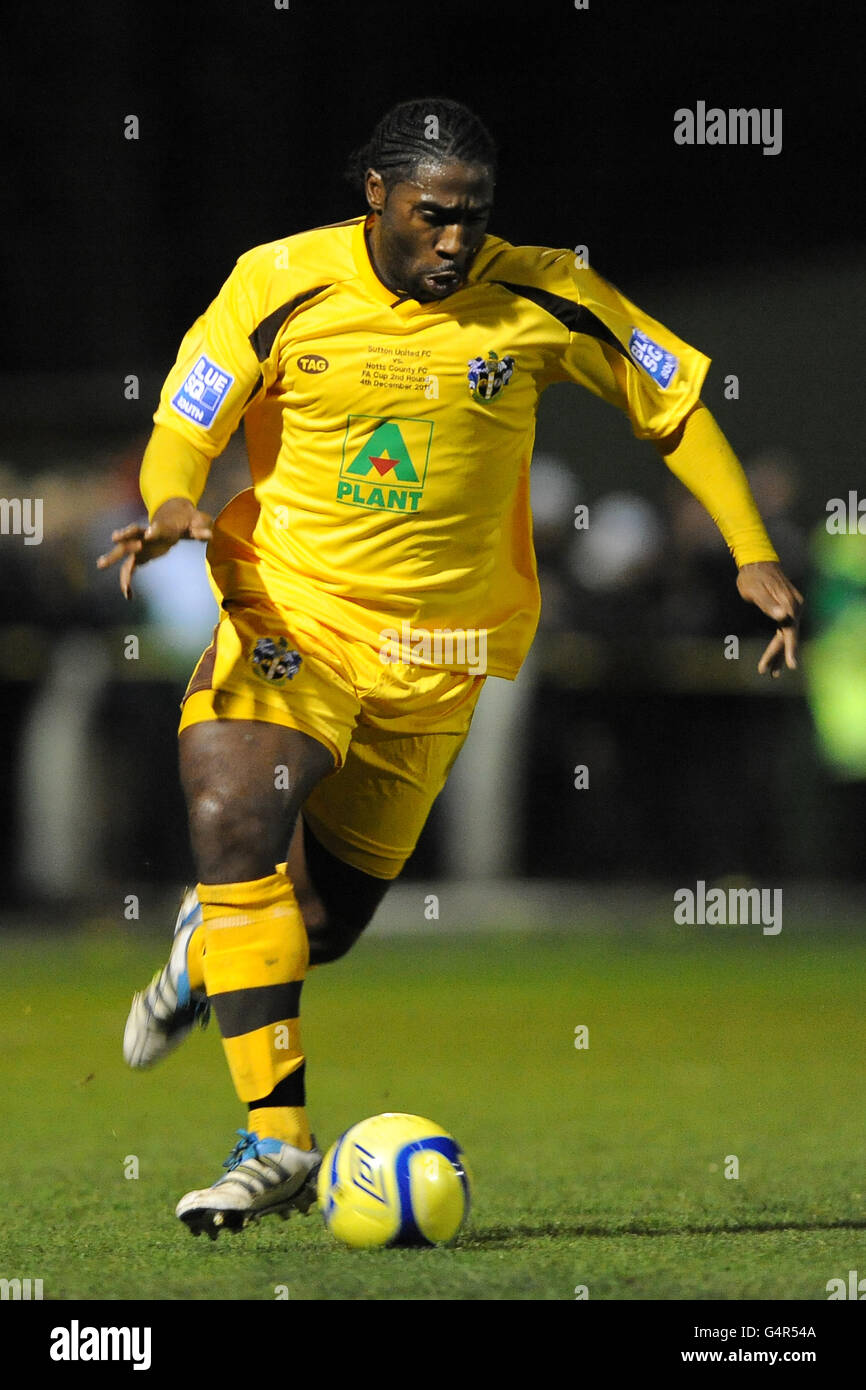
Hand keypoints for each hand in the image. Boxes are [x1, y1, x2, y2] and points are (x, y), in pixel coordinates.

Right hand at [97, 497, 212, 598]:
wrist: (174, 515)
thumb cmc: (188, 520)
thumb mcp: (198, 522)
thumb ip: (202, 529)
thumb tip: (209, 535)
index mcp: (163, 526)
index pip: (158, 528)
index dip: (155, 530)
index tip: (150, 533)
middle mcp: (148, 534)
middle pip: (133, 535)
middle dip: (125, 536)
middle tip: (114, 537)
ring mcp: (141, 544)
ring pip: (124, 551)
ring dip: (113, 557)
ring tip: (99, 564)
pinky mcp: (140, 555)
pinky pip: (129, 568)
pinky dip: (127, 580)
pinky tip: (128, 596)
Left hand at [736, 561, 802, 677]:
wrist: (758, 561)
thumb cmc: (752, 577)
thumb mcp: (755, 590)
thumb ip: (768, 604)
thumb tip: (783, 616)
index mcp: (789, 605)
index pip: (790, 632)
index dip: (789, 650)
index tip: (791, 666)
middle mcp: (795, 607)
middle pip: (788, 636)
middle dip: (779, 656)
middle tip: (769, 674)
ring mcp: (793, 607)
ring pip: (788, 634)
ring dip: (780, 652)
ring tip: (772, 672)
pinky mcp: (789, 608)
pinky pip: (786, 629)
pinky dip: (781, 642)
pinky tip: (776, 654)